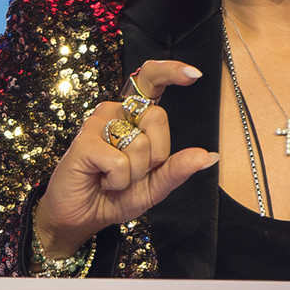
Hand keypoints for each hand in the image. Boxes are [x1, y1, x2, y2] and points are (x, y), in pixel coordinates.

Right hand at [34, 59, 217, 261]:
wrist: (81, 217)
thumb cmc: (113, 197)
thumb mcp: (154, 187)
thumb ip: (178, 169)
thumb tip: (209, 157)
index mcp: (133, 117)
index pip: (151, 81)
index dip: (171, 72)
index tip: (193, 75)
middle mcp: (116, 113)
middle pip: (158, 117)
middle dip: (155, 155)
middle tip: (132, 171)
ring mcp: (98, 123)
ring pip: (140, 143)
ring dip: (133, 173)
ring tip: (112, 177)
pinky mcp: (85, 140)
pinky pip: (120, 161)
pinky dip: (117, 180)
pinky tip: (101, 180)